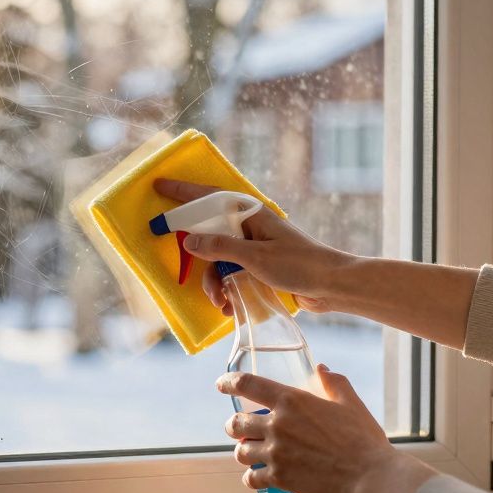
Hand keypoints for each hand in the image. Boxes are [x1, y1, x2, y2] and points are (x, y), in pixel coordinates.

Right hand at [153, 178, 354, 314]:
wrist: (334, 286)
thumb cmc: (299, 264)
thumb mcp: (255, 256)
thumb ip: (220, 247)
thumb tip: (189, 240)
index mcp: (250, 214)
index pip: (209, 197)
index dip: (183, 192)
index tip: (159, 186)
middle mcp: (250, 228)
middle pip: (210, 236)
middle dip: (202, 262)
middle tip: (196, 276)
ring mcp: (255, 248)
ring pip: (219, 261)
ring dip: (215, 283)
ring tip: (222, 303)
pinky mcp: (260, 268)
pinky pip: (231, 275)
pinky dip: (227, 290)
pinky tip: (230, 307)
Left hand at [218, 365, 406, 492]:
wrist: (371, 477)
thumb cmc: (363, 438)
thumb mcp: (350, 402)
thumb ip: (333, 382)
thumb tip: (321, 368)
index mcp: (291, 401)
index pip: (247, 384)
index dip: (229, 382)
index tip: (221, 384)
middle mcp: (277, 425)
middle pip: (235, 423)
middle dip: (235, 425)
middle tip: (241, 429)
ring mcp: (276, 453)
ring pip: (240, 452)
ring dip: (243, 451)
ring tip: (250, 453)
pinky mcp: (279, 479)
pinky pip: (251, 478)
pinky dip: (251, 478)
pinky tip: (257, 477)